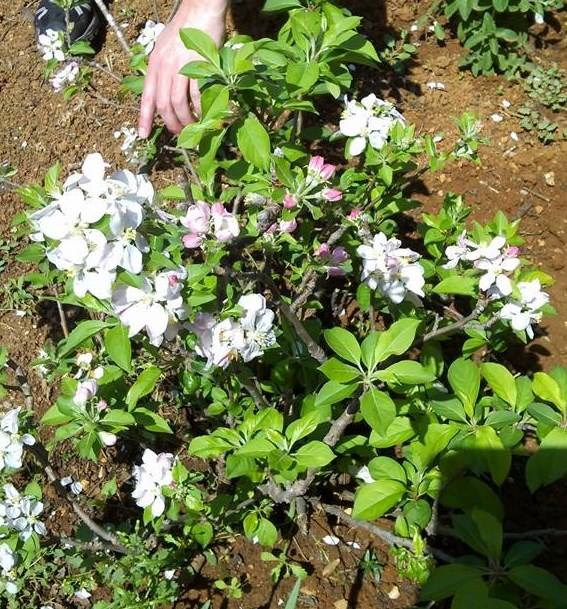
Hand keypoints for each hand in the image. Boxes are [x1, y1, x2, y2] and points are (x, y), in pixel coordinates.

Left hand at [138, 2, 226, 137]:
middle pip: (163, 105)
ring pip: (178, 103)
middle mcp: (164, 67)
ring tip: (193, 127)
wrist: (200, 10)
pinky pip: (196, 95)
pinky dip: (200, 108)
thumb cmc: (186, 29)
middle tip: (179, 134)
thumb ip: (164, 70)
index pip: (146, 97)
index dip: (144, 118)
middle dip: (171, 123)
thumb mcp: (166, 49)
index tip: (143, 135)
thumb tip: (167, 92)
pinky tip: (204, 114)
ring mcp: (180, 67)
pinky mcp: (197, 66)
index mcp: (154, 65)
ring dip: (185, 120)